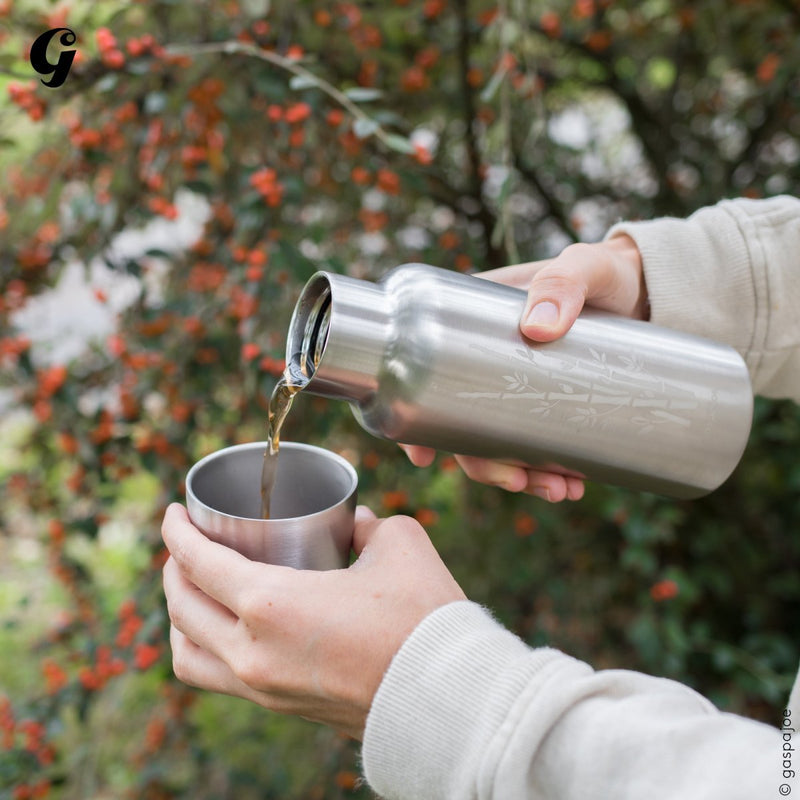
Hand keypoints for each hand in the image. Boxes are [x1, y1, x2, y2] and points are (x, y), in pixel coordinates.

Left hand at [161, 503, 464, 739]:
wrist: (447, 698)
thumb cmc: (423, 617)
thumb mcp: (397, 543)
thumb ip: (369, 525)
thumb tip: (356, 523)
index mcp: (271, 604)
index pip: (199, 563)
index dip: (177, 532)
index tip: (172, 513)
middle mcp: (252, 651)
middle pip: (182, 606)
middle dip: (174, 568)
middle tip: (184, 544)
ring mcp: (262, 687)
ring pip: (187, 653)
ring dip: (179, 616)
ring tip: (193, 592)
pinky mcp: (280, 707)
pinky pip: (216, 679)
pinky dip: (203, 650)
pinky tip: (225, 633)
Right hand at [402, 234, 646, 501]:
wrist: (649, 292)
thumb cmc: (607, 272)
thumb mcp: (584, 267)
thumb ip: (561, 283)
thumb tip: (535, 328)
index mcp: (471, 322)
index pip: (426, 371)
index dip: (416, 418)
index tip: (421, 455)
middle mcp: (485, 359)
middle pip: (461, 422)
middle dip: (483, 463)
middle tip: (518, 481)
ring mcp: (514, 385)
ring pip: (498, 441)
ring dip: (519, 475)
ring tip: (559, 490)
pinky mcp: (545, 403)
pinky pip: (535, 444)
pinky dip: (548, 471)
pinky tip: (573, 484)